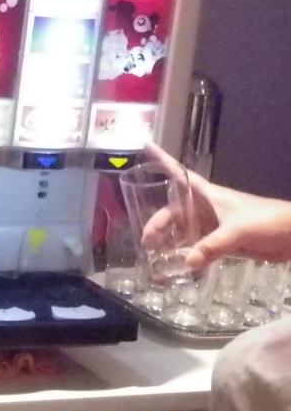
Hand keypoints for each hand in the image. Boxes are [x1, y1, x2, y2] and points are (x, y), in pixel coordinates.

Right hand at [142, 142, 290, 269]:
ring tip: (154, 256)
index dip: (161, 159)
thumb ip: (212, 246)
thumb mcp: (237, 230)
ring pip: (184, 230)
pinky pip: (197, 247)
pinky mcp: (222, 242)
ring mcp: (213, 225)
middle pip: (174, 211)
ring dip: (170, 241)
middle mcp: (206, 208)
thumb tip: (187, 263)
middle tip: (146, 241)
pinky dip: (186, 254)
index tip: (145, 145)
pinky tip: (177, 265)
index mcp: (207, 195)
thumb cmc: (266, 220)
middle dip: (158, 223)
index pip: (179, 173)